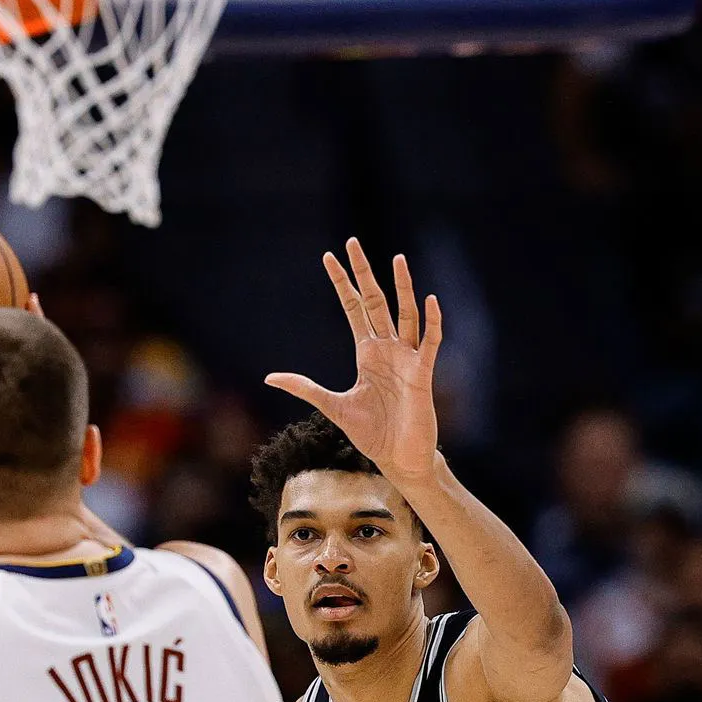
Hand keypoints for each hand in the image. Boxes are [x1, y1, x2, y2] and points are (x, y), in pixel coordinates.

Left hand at [266, 239, 443, 480]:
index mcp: (366, 353)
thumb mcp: (331, 406)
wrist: (398, 458)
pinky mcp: (422, 374)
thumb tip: (269, 377)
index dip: (342, 283)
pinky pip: (429, 342)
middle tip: (353, 242)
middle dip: (364, 273)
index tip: (329, 256)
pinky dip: (432, 322)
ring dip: (403, 287)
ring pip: (405, 314)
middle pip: (376, 302)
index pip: (352, 308)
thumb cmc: (371, 433)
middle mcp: (387, 349)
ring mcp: (406, 359)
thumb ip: (304, 387)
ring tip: (397, 258)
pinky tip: (430, 300)